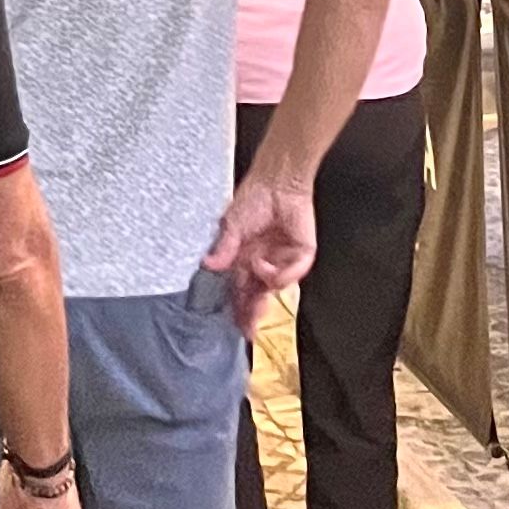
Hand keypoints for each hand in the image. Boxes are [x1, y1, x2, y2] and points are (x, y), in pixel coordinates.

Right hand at [205, 161, 316, 332]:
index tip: (237, 327)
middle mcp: (264, 263)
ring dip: (263, 285)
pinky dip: (278, 273)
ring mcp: (284, 260)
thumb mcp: (231, 225)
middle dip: (253, 313)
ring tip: (254, 268)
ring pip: (276, 288)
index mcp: (246, 259)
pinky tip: (265, 263)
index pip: (241, 290)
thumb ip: (223, 249)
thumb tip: (207, 265)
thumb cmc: (253, 198)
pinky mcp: (302, 255)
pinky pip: (291, 275)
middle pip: (259, 296)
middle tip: (248, 328)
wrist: (278, 180)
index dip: (239, 310)